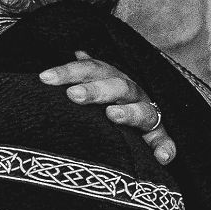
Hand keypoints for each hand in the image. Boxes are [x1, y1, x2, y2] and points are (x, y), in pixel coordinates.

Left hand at [40, 50, 175, 163]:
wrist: (138, 116)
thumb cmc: (107, 99)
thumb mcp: (96, 82)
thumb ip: (86, 72)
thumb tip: (77, 51)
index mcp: (112, 78)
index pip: (90, 69)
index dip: (68, 72)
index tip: (44, 78)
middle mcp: (132, 92)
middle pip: (117, 86)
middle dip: (96, 90)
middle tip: (73, 95)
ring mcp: (147, 112)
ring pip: (142, 111)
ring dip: (128, 112)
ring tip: (112, 115)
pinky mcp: (158, 135)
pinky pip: (164, 140)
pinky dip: (166, 148)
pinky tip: (162, 157)